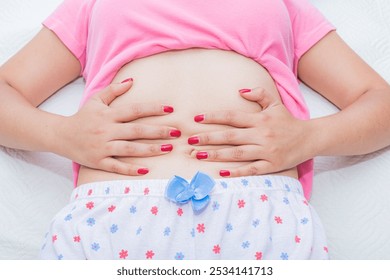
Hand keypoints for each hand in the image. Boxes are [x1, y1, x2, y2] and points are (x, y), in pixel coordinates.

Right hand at [58, 79, 180, 174]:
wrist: (60, 135)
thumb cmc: (82, 117)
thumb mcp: (96, 100)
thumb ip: (113, 90)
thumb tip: (132, 80)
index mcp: (108, 115)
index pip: (135, 110)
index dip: (153, 109)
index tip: (170, 110)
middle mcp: (107, 131)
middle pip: (136, 131)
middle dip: (158, 132)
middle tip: (176, 133)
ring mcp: (102, 147)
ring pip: (130, 149)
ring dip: (150, 150)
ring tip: (168, 149)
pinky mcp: (98, 161)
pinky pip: (116, 166)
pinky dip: (130, 169)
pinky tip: (145, 170)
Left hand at [188, 87, 309, 176]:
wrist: (310, 138)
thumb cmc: (288, 121)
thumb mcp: (275, 104)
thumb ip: (259, 94)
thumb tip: (239, 91)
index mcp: (260, 119)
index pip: (232, 117)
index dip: (213, 118)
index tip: (197, 119)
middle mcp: (261, 135)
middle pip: (230, 137)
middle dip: (208, 139)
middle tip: (190, 141)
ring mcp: (266, 151)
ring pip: (237, 154)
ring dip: (216, 155)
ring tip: (198, 156)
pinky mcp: (271, 165)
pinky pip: (251, 169)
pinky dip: (237, 172)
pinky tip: (222, 172)